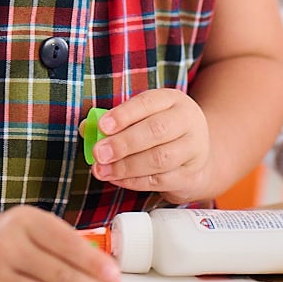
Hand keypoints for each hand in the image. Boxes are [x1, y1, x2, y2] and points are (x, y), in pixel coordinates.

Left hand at [89, 88, 214, 203]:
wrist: (195, 155)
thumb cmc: (161, 132)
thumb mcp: (142, 117)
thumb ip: (114, 121)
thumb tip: (87, 129)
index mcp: (172, 100)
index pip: (148, 103)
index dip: (124, 115)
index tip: (102, 126)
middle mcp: (187, 120)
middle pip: (156, 131)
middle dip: (123, 143)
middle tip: (99, 153)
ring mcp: (193, 148)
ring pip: (160, 159)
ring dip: (126, 167)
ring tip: (103, 170)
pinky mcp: (191, 174)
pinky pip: (161, 180)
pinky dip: (135, 181)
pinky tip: (118, 179)